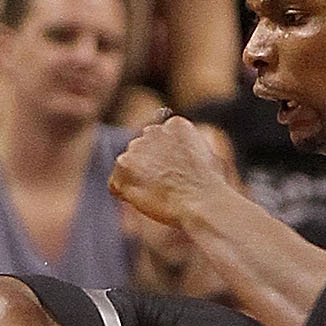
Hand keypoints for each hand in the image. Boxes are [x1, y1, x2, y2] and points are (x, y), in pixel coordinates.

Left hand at [111, 112, 226, 235]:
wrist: (200, 200)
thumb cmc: (211, 187)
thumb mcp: (209, 158)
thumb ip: (190, 152)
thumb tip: (186, 158)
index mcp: (176, 125)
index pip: (158, 141)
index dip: (163, 164)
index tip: (173, 177)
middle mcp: (153, 130)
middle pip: (140, 152)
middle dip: (147, 170)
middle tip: (163, 189)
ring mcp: (137, 146)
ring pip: (127, 167)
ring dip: (136, 182)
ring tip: (157, 195)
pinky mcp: (124, 164)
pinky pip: (115, 183)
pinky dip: (125, 195)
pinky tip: (145, 200)